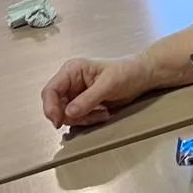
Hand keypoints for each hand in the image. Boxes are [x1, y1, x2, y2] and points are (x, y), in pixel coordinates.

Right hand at [40, 55, 155, 127]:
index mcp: (71, 71)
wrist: (141, 77)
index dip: (50, 107)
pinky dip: (89, 120)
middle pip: (56, 106)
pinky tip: (104, 113)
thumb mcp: (108, 85)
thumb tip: (68, 113)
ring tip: (103, 113)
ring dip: (84, 119)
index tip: (58, 122)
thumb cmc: (126, 73)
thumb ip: (88, 99)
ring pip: (67, 115)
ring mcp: (75, 94)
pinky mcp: (83, 104)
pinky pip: (78, 118)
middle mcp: (70, 82)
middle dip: (72, 116)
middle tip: (92, 117)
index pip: (50, 90)